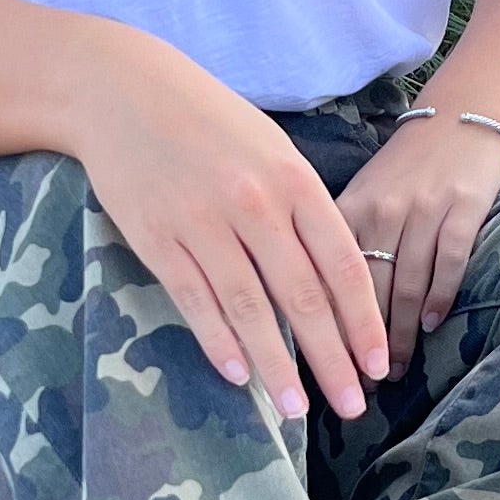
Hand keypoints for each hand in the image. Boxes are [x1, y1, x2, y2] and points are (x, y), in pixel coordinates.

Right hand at [74, 43, 388, 420]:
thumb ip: (302, 207)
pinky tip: (238, 376)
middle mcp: (255, 204)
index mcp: (294, 180)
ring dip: (276, 365)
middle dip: (332, 360)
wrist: (121, 90)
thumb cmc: (206, 120)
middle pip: (304, 298)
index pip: (343, 266)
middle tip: (352, 408)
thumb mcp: (270, 149)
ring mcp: (203, 222)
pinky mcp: (156, 237)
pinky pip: (195, 300)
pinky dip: (218, 341)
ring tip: (296, 410)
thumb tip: (334, 275)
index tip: (378, 365)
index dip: (364, 323)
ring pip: (250, 309)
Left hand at [339, 112, 499, 370]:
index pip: (326, 278)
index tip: (321, 369)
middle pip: (365, 291)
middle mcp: (380, 210)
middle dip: (360, 345)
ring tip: (395, 371)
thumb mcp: (359, 196)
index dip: (324, 328)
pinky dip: (439, 298)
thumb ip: (337, 243)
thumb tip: (314, 310)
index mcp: (345, 209)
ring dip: (400, 335)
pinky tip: (432, 327)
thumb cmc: (402, 168)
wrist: (456, 118)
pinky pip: (448, 262)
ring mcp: (423, 209)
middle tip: (359, 387)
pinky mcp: (462, 208)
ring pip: (405, 284)